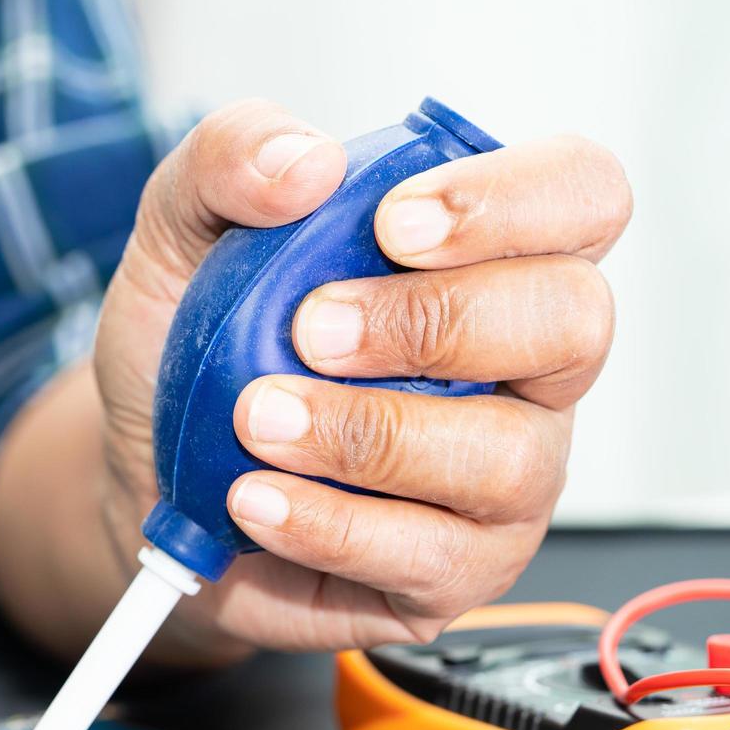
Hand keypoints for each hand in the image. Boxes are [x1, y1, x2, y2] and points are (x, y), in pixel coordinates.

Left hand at [91, 99, 629, 654]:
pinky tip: (256, 498)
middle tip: (309, 331)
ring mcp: (501, 473)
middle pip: (572, 322)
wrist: (148, 475)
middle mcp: (520, 364)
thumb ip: (230, 160)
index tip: (390, 224)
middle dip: (433, 321)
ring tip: (257, 422)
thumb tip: (303, 162)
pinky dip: (330, 523)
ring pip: (507, 456)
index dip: (509, 201)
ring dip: (368, 434)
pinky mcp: (456, 569)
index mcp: (485, 257)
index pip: (580, 195)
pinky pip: (433, 556)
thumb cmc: (197, 352)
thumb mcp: (184, 229)